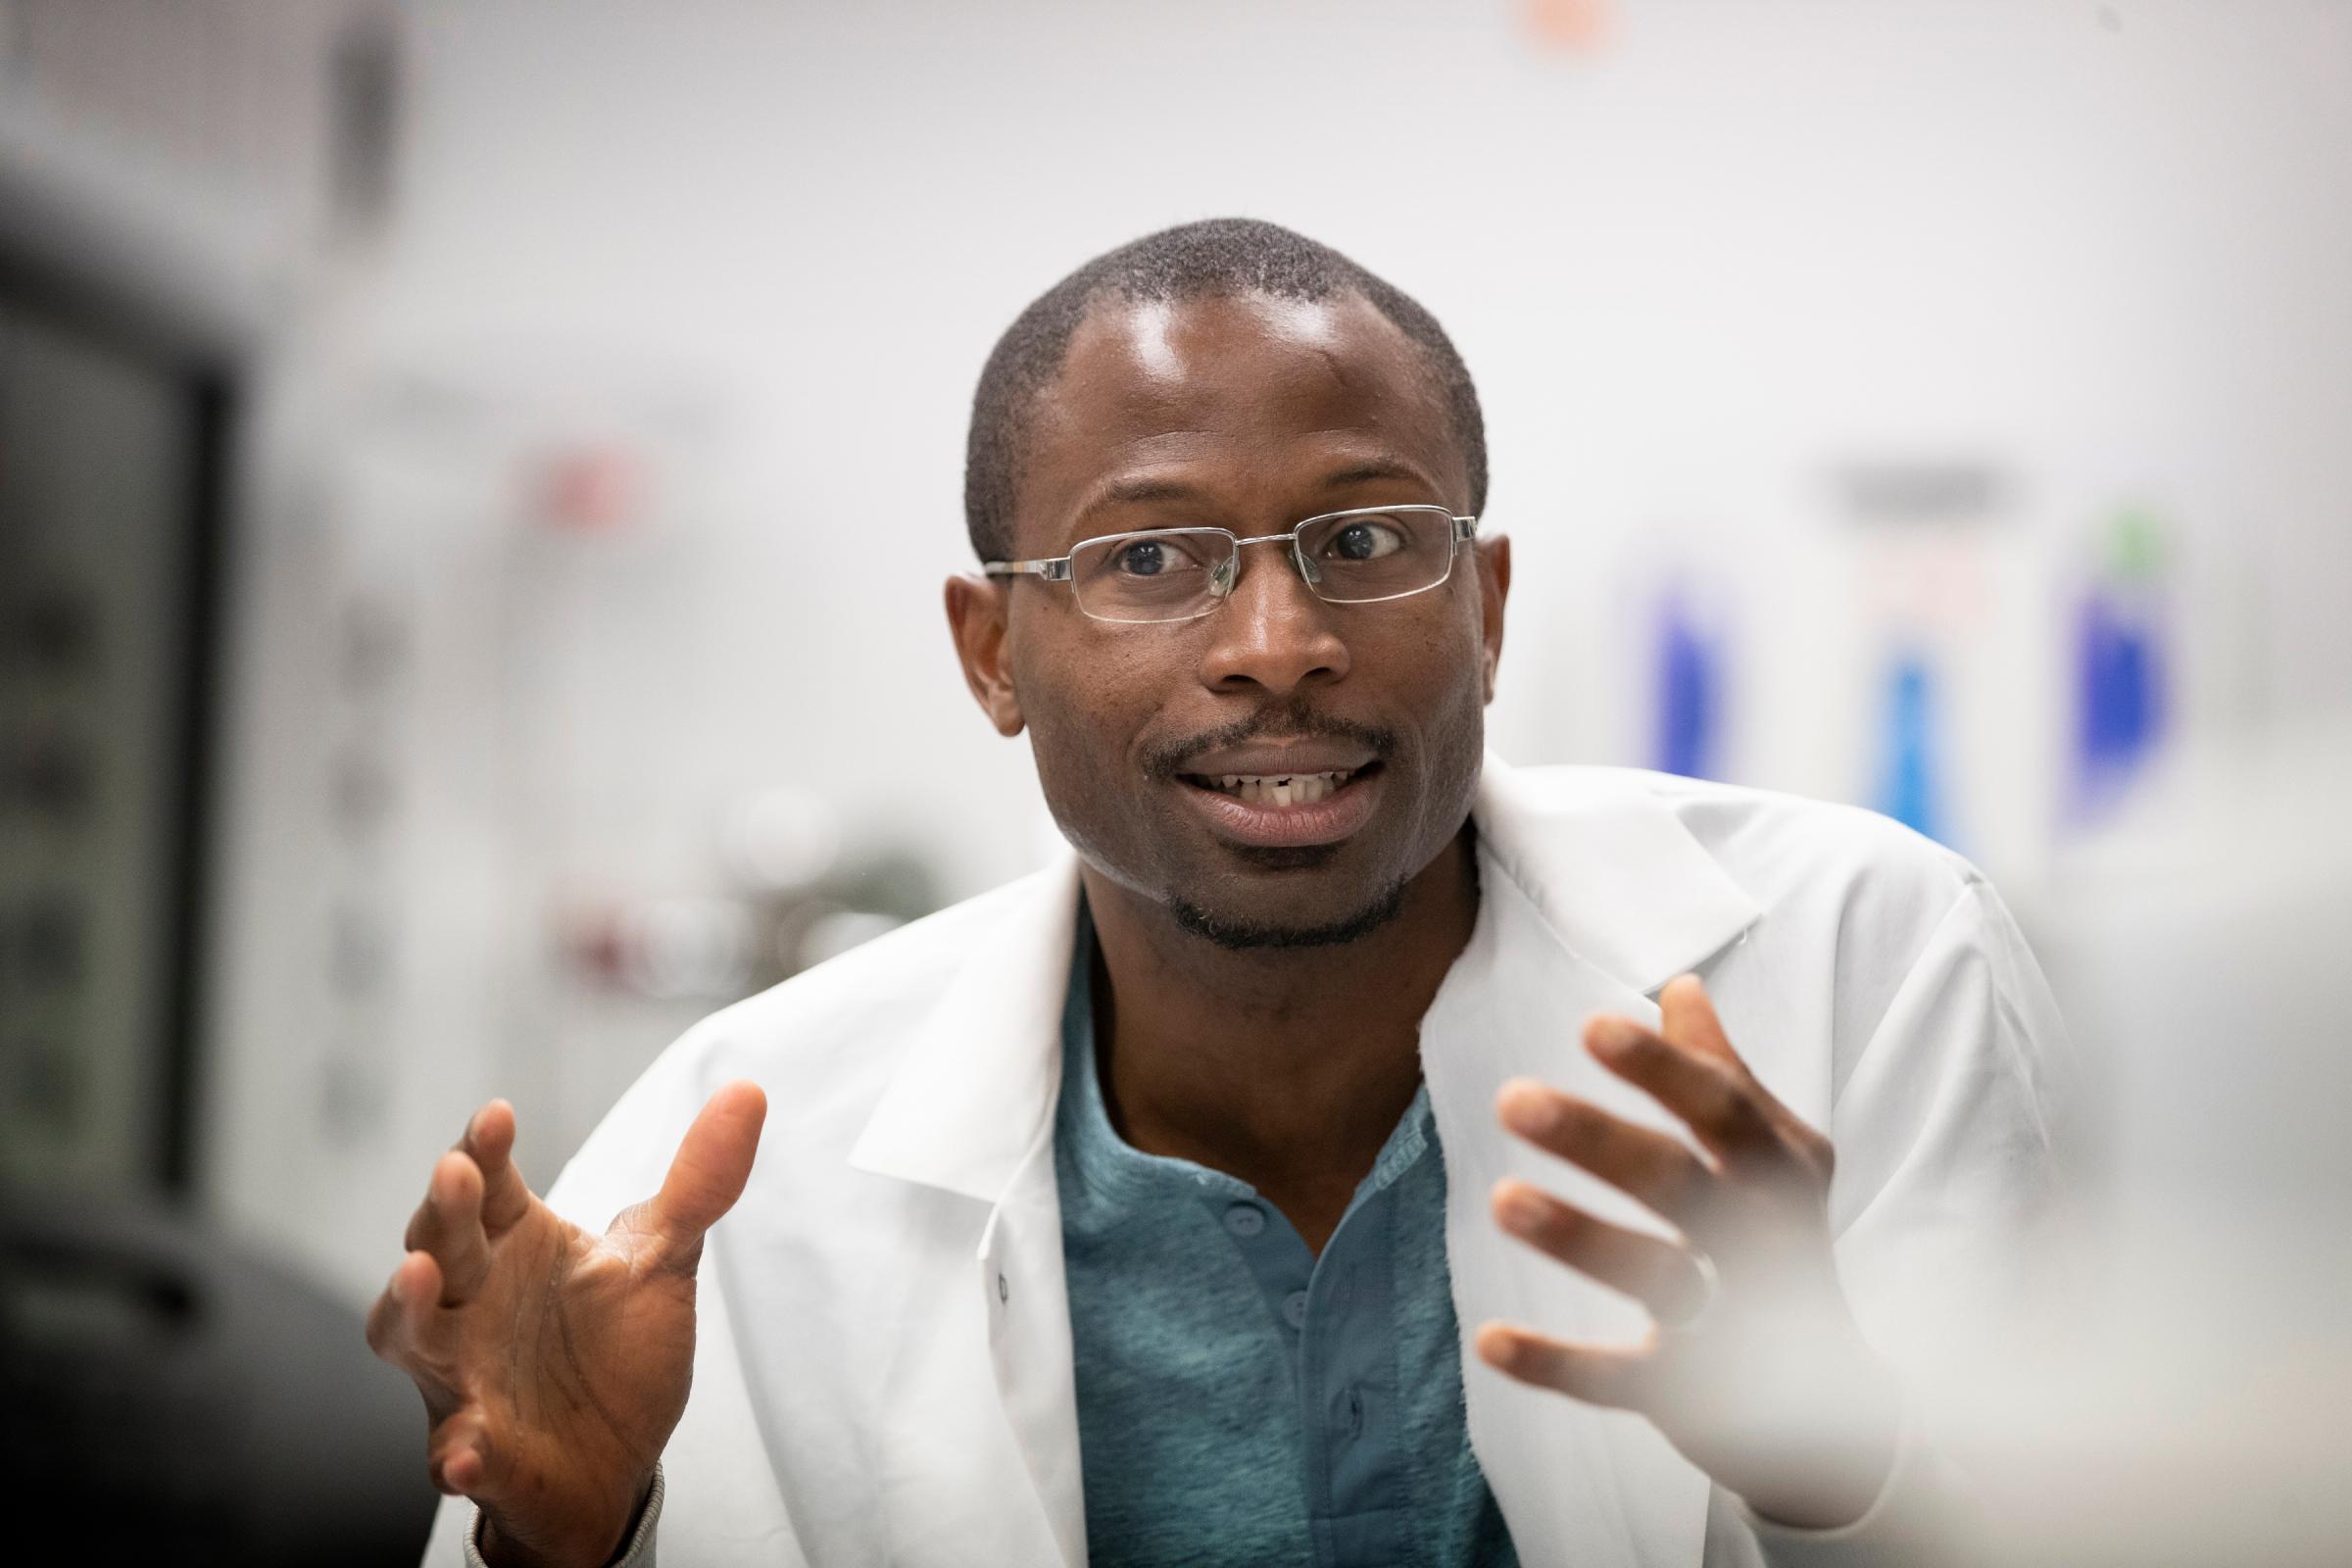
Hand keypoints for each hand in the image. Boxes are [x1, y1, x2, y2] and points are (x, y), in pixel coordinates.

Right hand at [366, 1082, 767, 1567]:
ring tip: (419, 1276)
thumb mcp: (663, 1259)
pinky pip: (453, 1452)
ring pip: (414, 1336)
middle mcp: (472, 1302)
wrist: (613, 1461)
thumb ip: (699, 1182)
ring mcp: (464, 1375)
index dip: (486, 1149)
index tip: (498, 1115)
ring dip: (412, 1309)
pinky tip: (466, 1451)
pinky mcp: (475, 1452)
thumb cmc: (618, 1350)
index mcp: (512, 1246)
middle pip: (443, 1244)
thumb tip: (748, 1091)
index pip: (489, 1185)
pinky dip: (457, 1451)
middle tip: (456, 1172)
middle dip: (445, 1210)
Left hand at [1474, 976, 1899, 1529]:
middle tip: (1512, 1098)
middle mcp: (1762, 1240)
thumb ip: (1723, 1076)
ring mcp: (1734, 1319)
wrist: (1840, 1402)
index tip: (1591, 1028)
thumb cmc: (1782, 1244)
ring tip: (1501, 1199)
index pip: (1722, 1107)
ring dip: (1580, 1238)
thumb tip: (1679, 986)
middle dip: (1599, 1141)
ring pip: (1656, 1276)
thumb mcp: (1773, 1157)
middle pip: (1681, 1183)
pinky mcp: (1694, 1391)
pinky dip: (1559, 1365)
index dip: (1661, 1068)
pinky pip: (1622, 1378)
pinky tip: (1490, 1340)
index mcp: (1776, 1171)